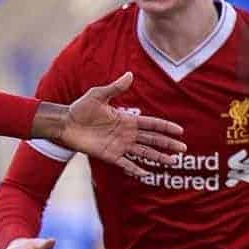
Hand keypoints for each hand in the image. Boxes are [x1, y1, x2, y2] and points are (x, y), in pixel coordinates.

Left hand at [59, 72, 185, 176]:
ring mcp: (119, 145)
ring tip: (172, 162)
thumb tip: (130, 74)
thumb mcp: (98, 95)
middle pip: (152, 140)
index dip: (165, 127)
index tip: (180, 131)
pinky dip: (135, 168)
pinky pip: (125, 163)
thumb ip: (115, 88)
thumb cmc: (80, 108)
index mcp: (126, 120)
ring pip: (143, 153)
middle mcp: (126, 134)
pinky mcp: (109, 155)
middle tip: (183, 149)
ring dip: (157, 157)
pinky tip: (146, 173)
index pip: (151, 124)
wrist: (65, 124)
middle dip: (167, 144)